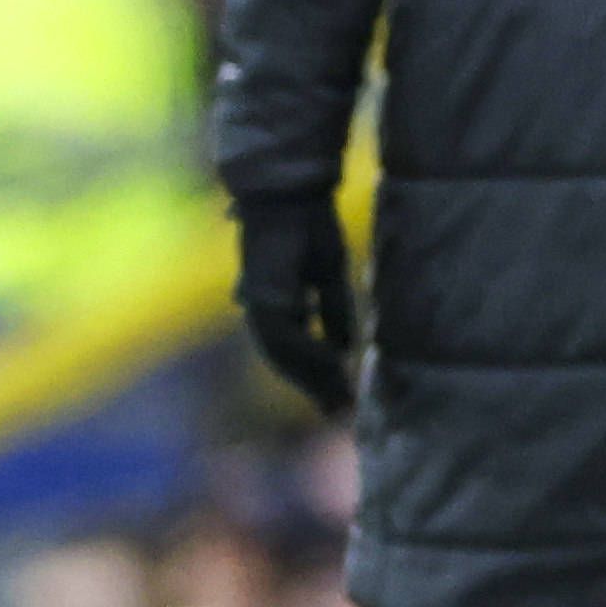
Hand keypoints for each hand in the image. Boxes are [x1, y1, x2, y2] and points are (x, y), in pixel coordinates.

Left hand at [236, 191, 356, 415]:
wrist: (290, 194)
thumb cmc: (309, 226)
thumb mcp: (330, 274)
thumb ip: (334, 311)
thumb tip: (345, 349)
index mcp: (275, 303)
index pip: (292, 350)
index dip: (314, 376)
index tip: (339, 398)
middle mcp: (261, 307)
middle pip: (285, 360)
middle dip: (313, 387)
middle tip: (339, 412)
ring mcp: (259, 301)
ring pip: (282, 354)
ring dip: (311, 377)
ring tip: (337, 397)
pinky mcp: (263, 293)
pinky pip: (285, 334)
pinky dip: (308, 352)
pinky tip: (332, 364)